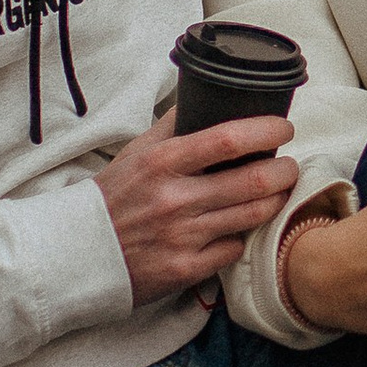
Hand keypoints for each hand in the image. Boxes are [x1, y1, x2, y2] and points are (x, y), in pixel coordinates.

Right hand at [94, 108, 296, 306]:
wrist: (79, 253)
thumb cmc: (113, 197)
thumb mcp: (136, 152)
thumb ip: (173, 126)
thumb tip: (207, 96)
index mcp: (162, 162)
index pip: (227, 139)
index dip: (266, 131)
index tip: (283, 128)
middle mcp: (175, 199)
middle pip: (254, 180)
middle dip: (284, 170)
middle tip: (288, 166)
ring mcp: (182, 237)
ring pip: (253, 216)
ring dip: (275, 201)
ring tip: (276, 192)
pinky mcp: (186, 270)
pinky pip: (234, 249)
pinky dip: (243, 237)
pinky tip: (239, 227)